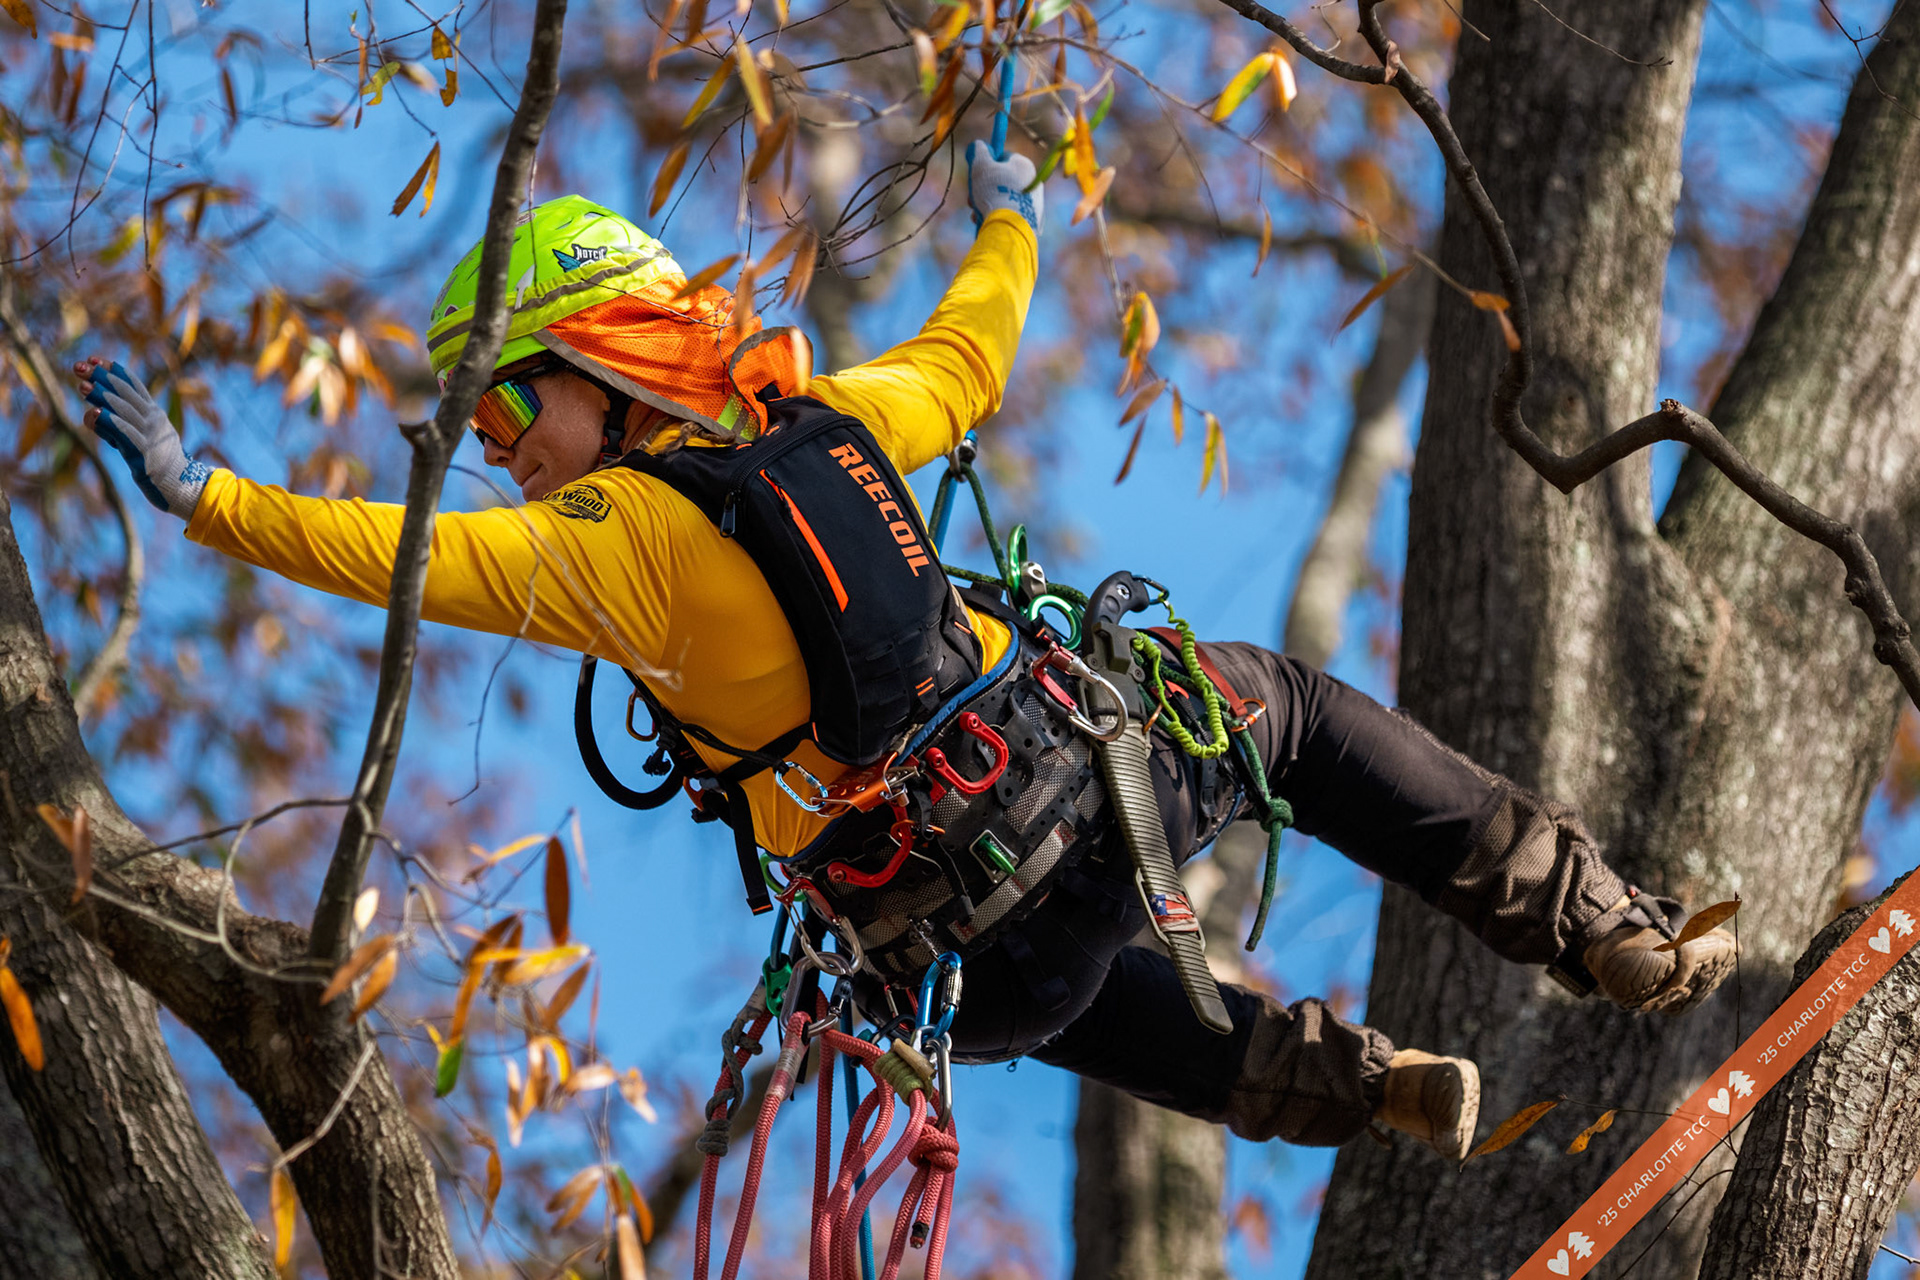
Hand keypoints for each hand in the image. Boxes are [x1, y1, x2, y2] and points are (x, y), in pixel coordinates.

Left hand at [71, 358, 211, 517]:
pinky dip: (109, 422)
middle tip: (79, 366)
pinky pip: (124, 433)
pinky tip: (94, 414)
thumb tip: (92, 415)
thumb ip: (117, 425)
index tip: (93, 358)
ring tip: (82, 386)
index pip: (133, 385)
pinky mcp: (143, 452)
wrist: (181, 486)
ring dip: (101, 397)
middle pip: (125, 393)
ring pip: (123, 410)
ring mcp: (149, 435)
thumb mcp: (139, 438)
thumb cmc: (158, 462)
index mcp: (154, 413)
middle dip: (101, 377)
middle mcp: (153, 419)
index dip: (112, 370)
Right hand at [966, 140, 1041, 234]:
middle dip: (983, 189)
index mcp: (1024, 165)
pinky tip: (986, 222)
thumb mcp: (981, 165)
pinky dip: (998, 217)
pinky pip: (1011, 214)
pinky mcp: (1032, 221)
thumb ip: (979, 151)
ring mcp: (1035, 203)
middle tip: (971, 199)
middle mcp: (1033, 182)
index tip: (976, 175)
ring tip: (976, 214)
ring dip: (987, 205)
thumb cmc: (994, 192)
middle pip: (1002, 181)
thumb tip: (979, 144)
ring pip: (1004, 199)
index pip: (1003, 158)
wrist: (1009, 227)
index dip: (986, 165)